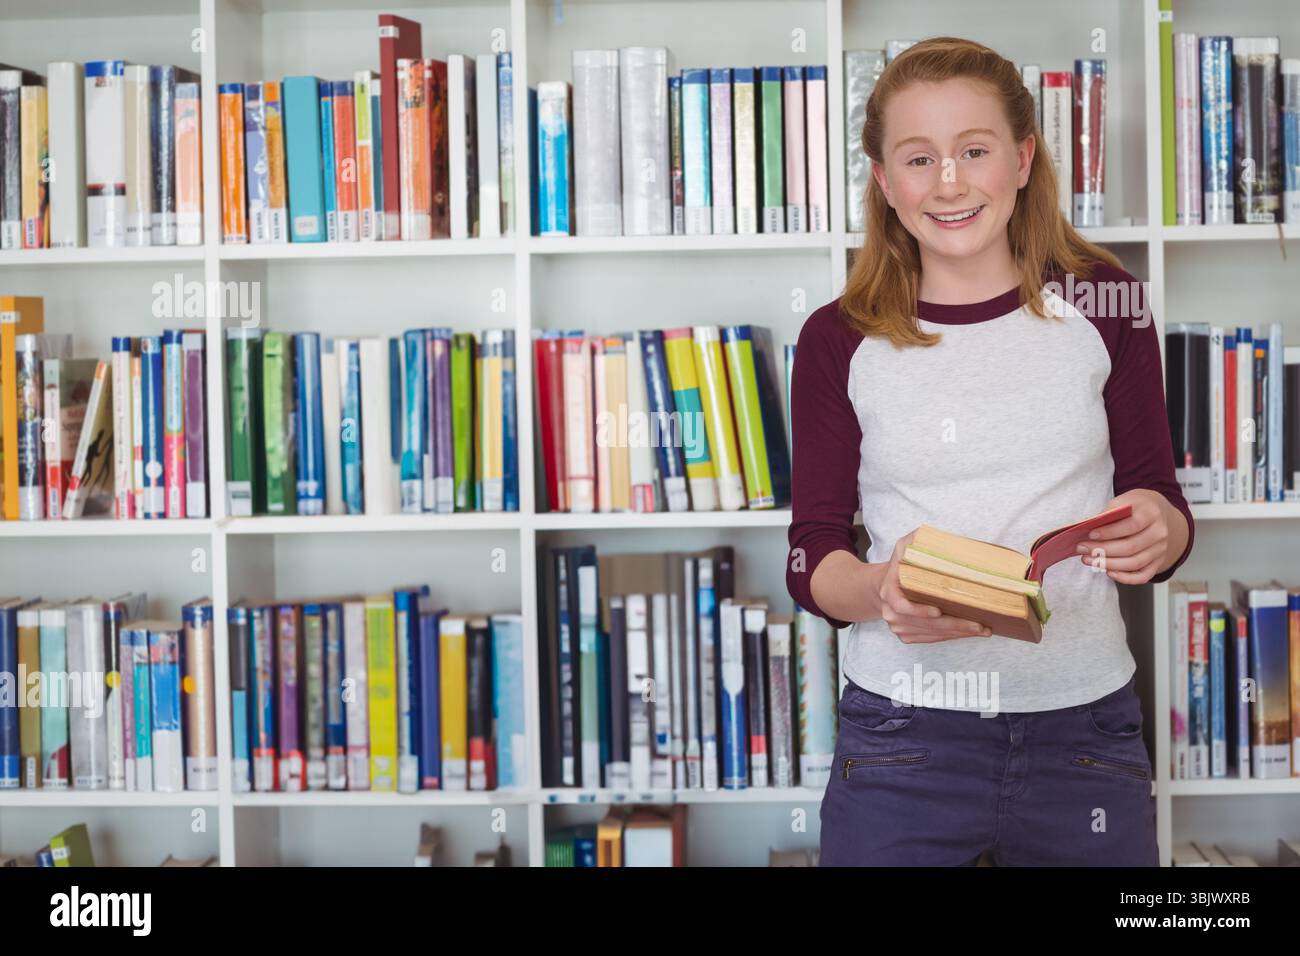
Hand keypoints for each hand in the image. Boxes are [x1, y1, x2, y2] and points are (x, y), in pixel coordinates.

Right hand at [878, 529, 993, 643]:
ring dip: (957, 634)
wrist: (882, 587)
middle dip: (954, 625)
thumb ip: (917, 540)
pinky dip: (951, 636)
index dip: (919, 610)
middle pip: (925, 624)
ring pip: (931, 634)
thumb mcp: (903, 547)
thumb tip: (939, 538)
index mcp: (888, 592)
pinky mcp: (907, 635)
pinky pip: (931, 639)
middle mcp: (891, 613)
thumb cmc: (899, 565)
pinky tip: (968, 632)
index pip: (901, 606)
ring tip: (982, 630)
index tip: (938, 610)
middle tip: (978, 625)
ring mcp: (898, 627)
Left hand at [1076, 489, 1176, 583]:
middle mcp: (1160, 533)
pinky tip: (1108, 572)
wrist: (1155, 514)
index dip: (1110, 532)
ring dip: (1108, 564)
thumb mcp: (1123, 500)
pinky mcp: (1157, 562)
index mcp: (1152, 513)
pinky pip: (1142, 576)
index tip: (1091, 534)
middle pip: (1131, 547)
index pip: (1131, 525)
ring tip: (1089, 560)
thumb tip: (1088, 528)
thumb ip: (1109, 513)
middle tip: (1082, 548)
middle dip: (1102, 550)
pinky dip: (1125, 578)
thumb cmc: (1134, 507)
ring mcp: (1160, 550)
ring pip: (1135, 563)